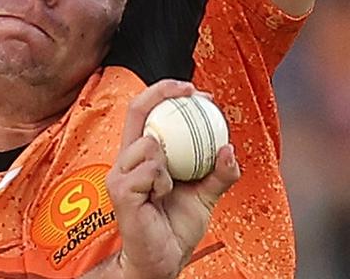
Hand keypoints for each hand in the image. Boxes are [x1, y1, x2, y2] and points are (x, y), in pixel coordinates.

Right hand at [105, 80, 239, 278]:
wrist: (160, 260)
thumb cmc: (174, 228)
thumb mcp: (205, 195)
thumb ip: (218, 173)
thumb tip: (229, 148)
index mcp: (141, 154)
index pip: (145, 111)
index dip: (165, 92)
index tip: (194, 90)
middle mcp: (126, 158)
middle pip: (137, 110)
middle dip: (164, 93)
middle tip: (193, 92)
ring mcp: (120, 172)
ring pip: (150, 143)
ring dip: (170, 162)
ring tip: (170, 186)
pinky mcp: (119, 190)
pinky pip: (150, 171)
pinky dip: (164, 183)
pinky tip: (161, 198)